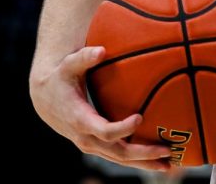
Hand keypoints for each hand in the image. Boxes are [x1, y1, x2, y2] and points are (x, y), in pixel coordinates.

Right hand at [29, 45, 172, 171]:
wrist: (45, 99)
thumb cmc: (61, 78)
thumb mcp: (69, 66)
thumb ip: (84, 57)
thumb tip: (100, 51)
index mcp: (80, 119)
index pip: (103, 131)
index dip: (121, 128)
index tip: (140, 117)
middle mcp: (86, 138)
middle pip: (117, 152)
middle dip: (142, 154)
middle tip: (166, 151)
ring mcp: (91, 145)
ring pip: (120, 159)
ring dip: (144, 163)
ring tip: (169, 164)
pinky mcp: (97, 146)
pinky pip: (119, 157)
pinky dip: (137, 160)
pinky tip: (158, 160)